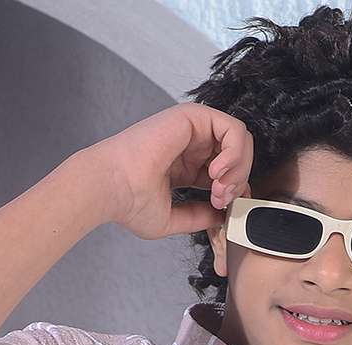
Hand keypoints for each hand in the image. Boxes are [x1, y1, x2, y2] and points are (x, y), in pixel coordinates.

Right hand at [85, 103, 253, 238]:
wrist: (112, 187)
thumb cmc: (130, 203)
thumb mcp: (172, 219)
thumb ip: (199, 216)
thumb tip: (221, 216)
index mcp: (187, 167)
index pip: (226, 173)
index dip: (234, 191)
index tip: (225, 209)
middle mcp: (191, 145)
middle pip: (237, 156)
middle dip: (238, 180)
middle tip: (221, 199)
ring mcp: (193, 130)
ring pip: (239, 141)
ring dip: (238, 168)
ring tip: (219, 187)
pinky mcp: (193, 117)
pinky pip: (233, 130)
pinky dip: (235, 153)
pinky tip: (217, 172)